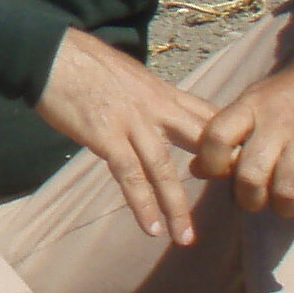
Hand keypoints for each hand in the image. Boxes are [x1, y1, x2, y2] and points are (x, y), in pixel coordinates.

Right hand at [37, 27, 219, 244]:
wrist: (50, 54)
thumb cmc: (83, 62)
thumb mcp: (129, 74)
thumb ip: (148, 97)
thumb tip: (156, 113)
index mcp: (162, 91)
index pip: (207, 115)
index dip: (229, 139)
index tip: (244, 163)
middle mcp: (155, 108)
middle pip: (199, 141)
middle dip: (219, 171)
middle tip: (235, 200)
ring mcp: (132, 122)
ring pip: (164, 170)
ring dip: (176, 207)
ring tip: (184, 238)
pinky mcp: (106, 136)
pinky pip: (130, 176)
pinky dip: (142, 204)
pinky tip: (150, 227)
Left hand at [189, 44, 293, 231]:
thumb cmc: (292, 90)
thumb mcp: (253, 101)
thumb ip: (228, 133)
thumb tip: (196, 169)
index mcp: (250, 107)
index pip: (216, 137)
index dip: (212, 164)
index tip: (220, 176)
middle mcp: (276, 122)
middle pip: (249, 174)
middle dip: (249, 199)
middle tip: (256, 202)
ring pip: (286, 189)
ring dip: (283, 208)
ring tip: (285, 209)